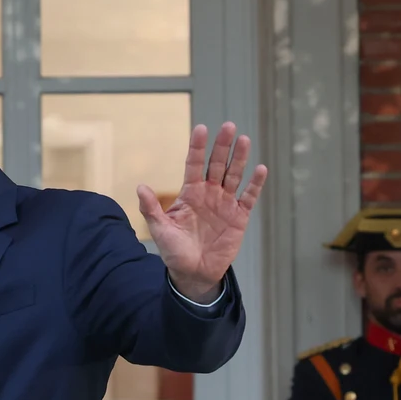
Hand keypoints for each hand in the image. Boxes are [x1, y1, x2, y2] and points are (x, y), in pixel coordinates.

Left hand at [138, 122, 267, 300]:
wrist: (194, 273)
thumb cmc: (175, 251)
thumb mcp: (161, 230)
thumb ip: (151, 209)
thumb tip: (140, 187)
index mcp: (190, 193)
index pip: (194, 164)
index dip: (197, 147)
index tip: (202, 128)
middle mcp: (209, 193)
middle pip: (217, 164)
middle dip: (222, 146)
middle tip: (229, 126)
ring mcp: (225, 203)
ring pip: (234, 175)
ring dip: (239, 158)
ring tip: (244, 140)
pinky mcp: (239, 216)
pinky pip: (248, 197)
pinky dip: (255, 184)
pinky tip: (260, 168)